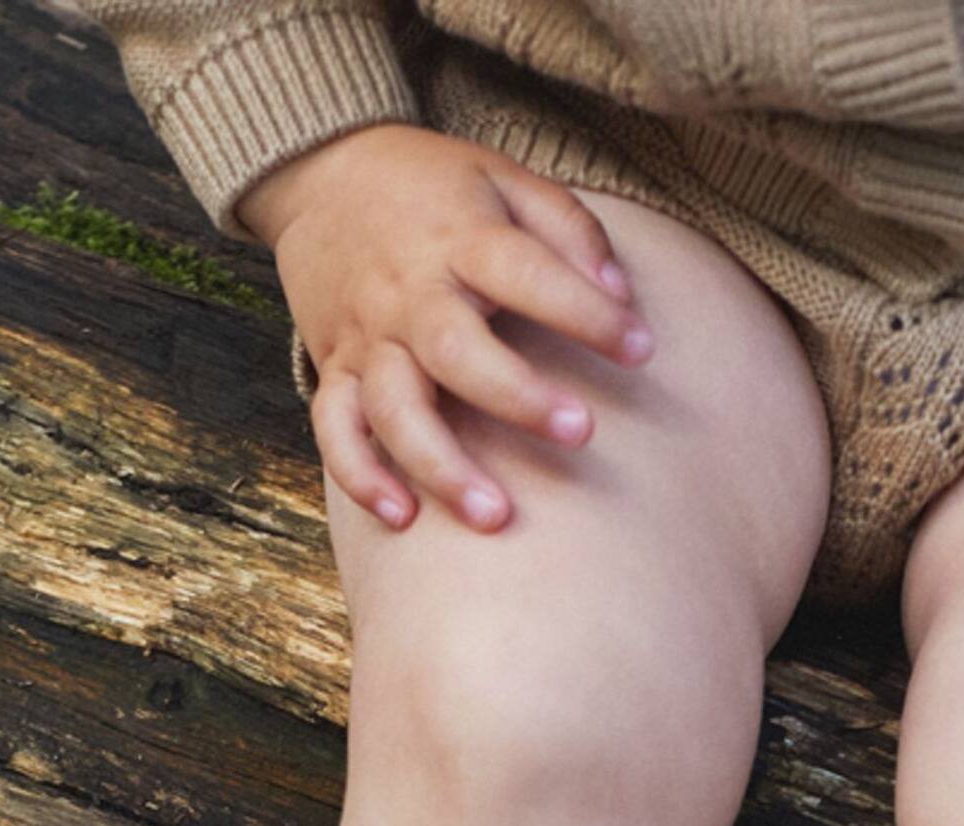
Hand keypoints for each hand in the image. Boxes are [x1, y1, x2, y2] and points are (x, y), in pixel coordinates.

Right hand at [238, 122, 655, 533]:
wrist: (323, 169)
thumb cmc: (434, 188)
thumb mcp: (506, 179)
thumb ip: (569, 230)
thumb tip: (623, 298)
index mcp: (461, 238)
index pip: (527, 274)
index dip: (586, 313)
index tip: (640, 349)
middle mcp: (410, 292)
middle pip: (456, 351)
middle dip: (517, 397)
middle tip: (580, 433)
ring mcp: (370, 335)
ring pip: (396, 408)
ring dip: (441, 465)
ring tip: (495, 517)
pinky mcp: (336, 367)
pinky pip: (336, 429)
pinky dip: (361, 476)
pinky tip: (402, 518)